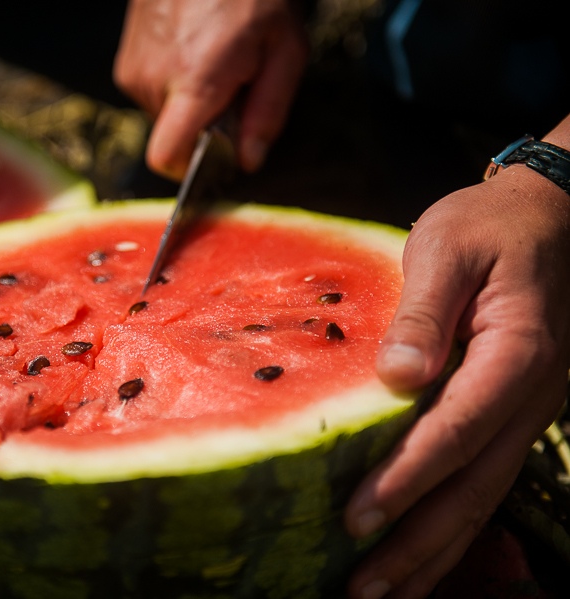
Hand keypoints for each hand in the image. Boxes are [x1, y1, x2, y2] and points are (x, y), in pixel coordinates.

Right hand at [113, 0, 308, 179]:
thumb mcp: (285, 50)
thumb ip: (268, 112)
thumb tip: (247, 162)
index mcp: (194, 82)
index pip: (165, 157)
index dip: (188, 170)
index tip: (212, 157)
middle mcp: (153, 80)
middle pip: (171, 139)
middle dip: (202, 126)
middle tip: (232, 87)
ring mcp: (133, 69)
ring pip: (162, 117)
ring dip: (189, 104)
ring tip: (213, 63)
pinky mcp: (125, 61)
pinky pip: (151, 95)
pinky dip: (173, 86)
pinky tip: (193, 53)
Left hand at [345, 160, 569, 597]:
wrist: (549, 217)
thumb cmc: (490, 227)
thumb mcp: (449, 249)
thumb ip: (424, 314)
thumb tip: (398, 377)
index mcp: (517, 353)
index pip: (456, 430)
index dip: (408, 478)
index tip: (360, 516)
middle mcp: (530, 395)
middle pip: (474, 485)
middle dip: (418, 541)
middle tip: (365, 587)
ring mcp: (528, 410)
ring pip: (485, 494)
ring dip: (436, 548)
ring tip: (387, 591)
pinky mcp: (513, 412)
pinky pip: (486, 477)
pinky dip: (454, 522)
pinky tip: (423, 550)